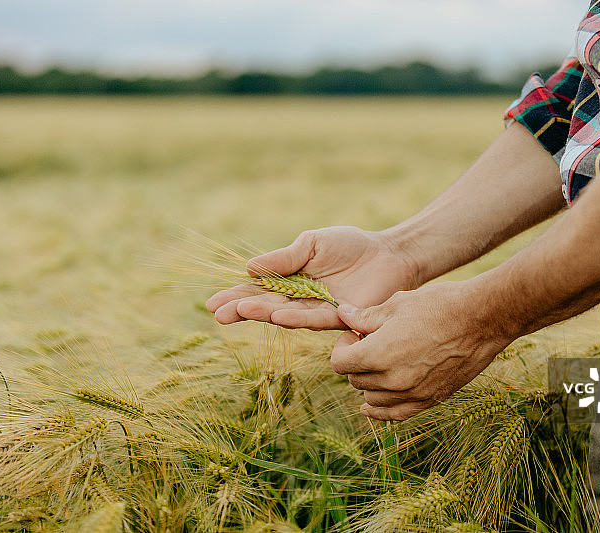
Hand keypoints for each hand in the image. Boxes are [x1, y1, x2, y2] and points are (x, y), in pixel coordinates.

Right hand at [205, 226, 419, 329]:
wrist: (387, 254)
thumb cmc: (350, 246)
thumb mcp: (311, 244)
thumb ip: (284, 258)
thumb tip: (250, 269)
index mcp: (290, 282)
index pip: (258, 291)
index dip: (236, 297)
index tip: (213, 303)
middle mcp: (300, 301)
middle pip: (266, 307)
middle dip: (242, 310)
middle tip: (218, 313)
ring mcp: (318, 311)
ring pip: (286, 315)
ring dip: (264, 313)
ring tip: (242, 310)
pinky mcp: (339, 318)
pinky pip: (314, 318)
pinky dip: (295, 317)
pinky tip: (278, 315)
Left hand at [330, 281, 507, 420]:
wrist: (483, 319)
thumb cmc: (440, 305)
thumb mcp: (397, 304)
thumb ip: (365, 316)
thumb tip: (342, 315)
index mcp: (379, 354)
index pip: (340, 363)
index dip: (342, 346)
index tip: (354, 334)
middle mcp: (393, 380)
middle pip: (355, 380)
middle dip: (356, 361)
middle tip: (370, 342)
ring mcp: (413, 393)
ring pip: (372, 399)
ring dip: (369, 382)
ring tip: (382, 361)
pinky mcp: (430, 400)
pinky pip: (396, 415)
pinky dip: (382, 411)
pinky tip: (372, 406)